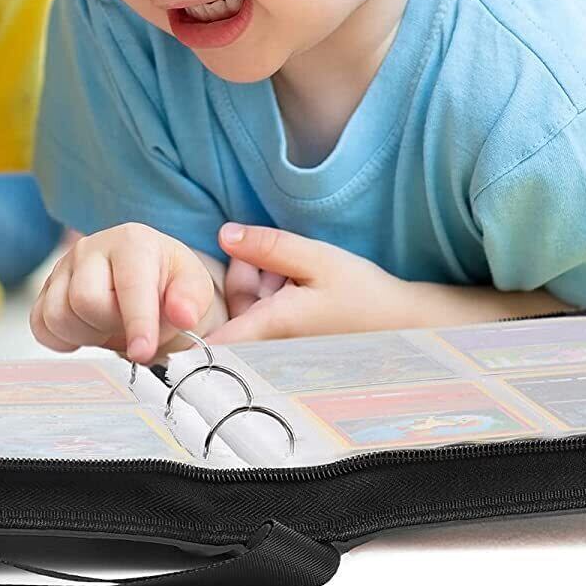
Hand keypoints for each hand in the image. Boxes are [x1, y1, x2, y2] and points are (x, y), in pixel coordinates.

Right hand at [31, 223, 219, 362]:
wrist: (146, 284)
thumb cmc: (168, 284)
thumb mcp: (193, 288)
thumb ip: (191, 300)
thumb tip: (184, 314)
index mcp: (132, 241)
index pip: (127, 286)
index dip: (137, 324)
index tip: (143, 351)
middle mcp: (91, 247)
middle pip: (85, 301)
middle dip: (110, 325)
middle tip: (128, 325)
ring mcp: (63, 268)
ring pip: (57, 316)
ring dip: (87, 334)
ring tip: (110, 325)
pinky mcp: (45, 290)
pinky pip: (40, 326)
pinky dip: (63, 338)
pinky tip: (88, 329)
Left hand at [203, 224, 411, 342]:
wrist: (403, 325)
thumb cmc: (364, 295)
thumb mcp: (316, 259)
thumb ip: (268, 247)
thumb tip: (224, 235)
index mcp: (272, 328)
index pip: (212, 342)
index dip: (189, 327)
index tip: (182, 308)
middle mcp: (270, 347)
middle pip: (231, 310)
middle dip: (244, 277)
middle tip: (272, 257)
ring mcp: (280, 351)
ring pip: (249, 312)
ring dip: (262, 286)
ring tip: (294, 272)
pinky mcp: (290, 348)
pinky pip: (266, 320)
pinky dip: (275, 299)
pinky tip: (300, 287)